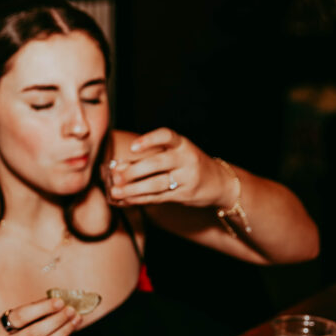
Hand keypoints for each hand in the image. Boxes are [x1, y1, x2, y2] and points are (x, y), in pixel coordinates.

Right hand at [0, 297, 80, 335]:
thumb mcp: (11, 325)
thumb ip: (30, 314)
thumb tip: (56, 302)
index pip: (20, 317)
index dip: (41, 308)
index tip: (59, 301)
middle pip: (34, 333)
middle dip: (56, 321)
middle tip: (71, 311)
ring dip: (62, 332)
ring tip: (75, 320)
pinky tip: (68, 332)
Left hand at [106, 128, 232, 208]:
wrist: (219, 183)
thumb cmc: (188, 164)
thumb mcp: (174, 154)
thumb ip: (147, 157)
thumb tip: (118, 167)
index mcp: (182, 144)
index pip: (167, 136)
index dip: (149, 140)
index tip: (133, 147)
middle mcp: (186, 159)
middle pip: (157, 163)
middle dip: (134, 171)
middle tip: (116, 177)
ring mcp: (187, 178)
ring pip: (156, 184)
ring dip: (133, 189)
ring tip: (116, 191)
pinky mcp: (185, 195)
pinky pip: (159, 197)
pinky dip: (140, 199)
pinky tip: (127, 199)